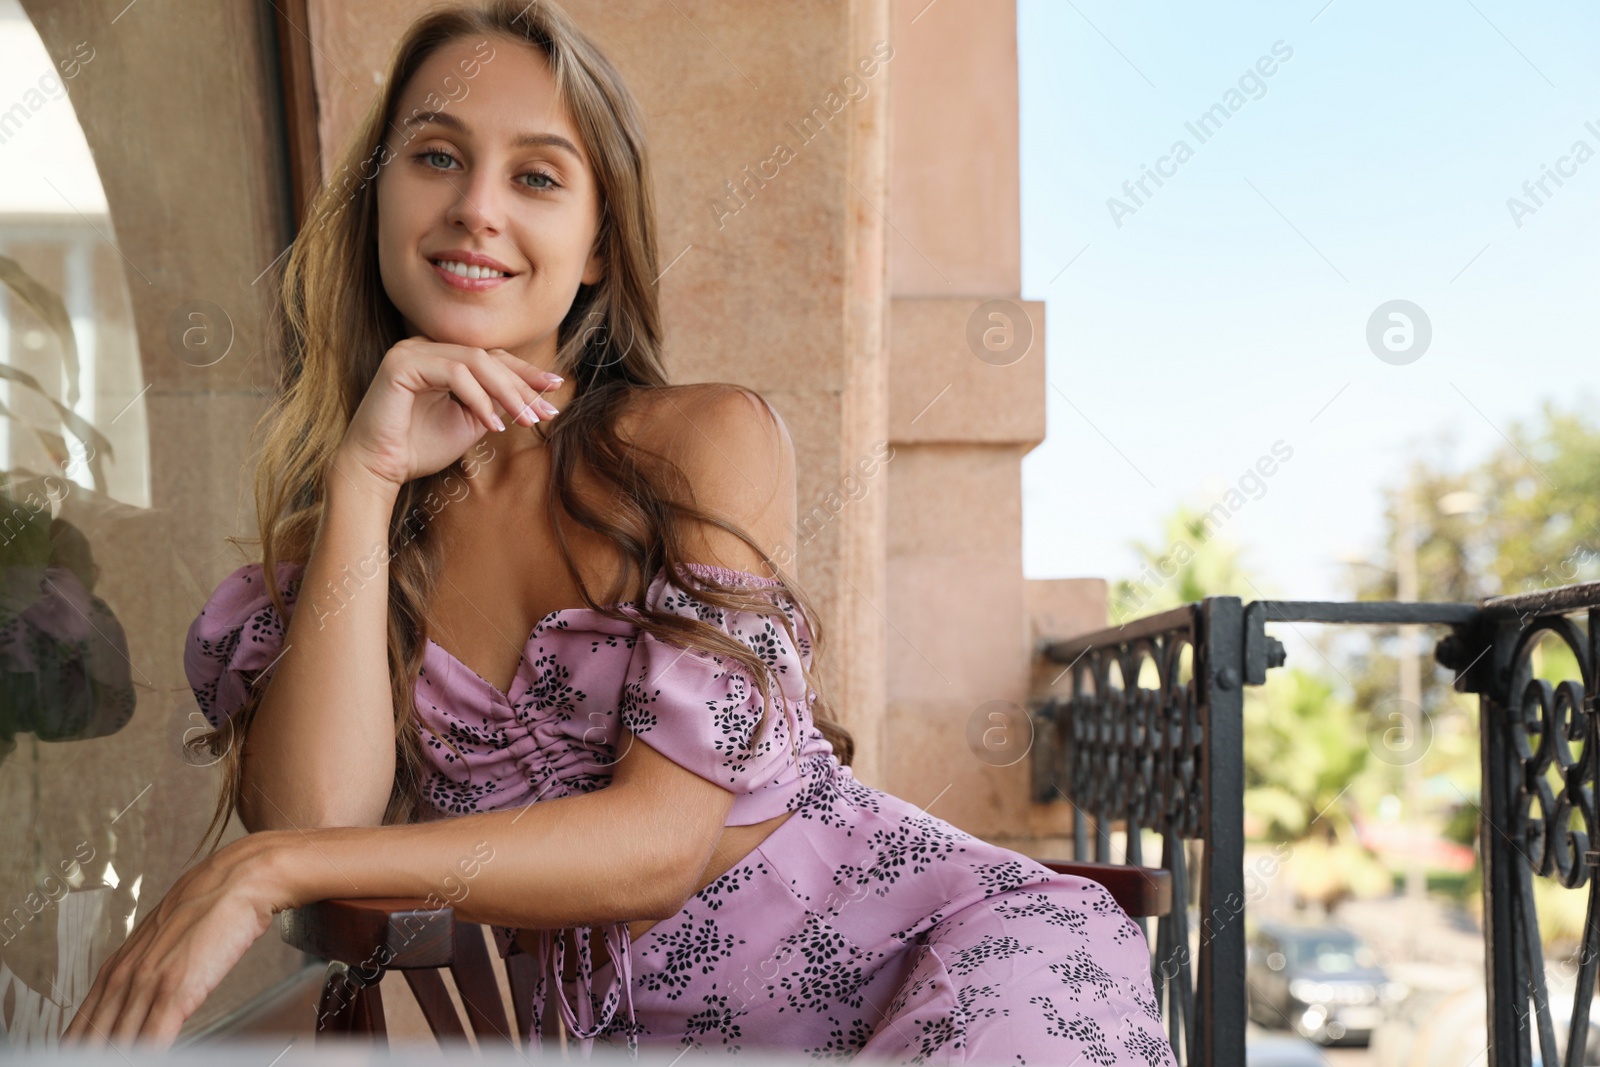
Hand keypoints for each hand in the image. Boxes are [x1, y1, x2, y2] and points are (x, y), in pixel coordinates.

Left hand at [61, 835, 287, 1048]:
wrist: (238, 882)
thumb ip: (148, 972)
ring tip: (125, 1066)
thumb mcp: (164, 942)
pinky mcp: (176, 991)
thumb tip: (143, 998)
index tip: (81, 1057)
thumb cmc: (208, 909)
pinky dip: (151, 1057)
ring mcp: (148, 985)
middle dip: (94, 1057)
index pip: (82, 1027)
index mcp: (117, 969)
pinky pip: (153, 1041)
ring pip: (119, 1045)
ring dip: (122, 1058)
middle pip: (93, 1041)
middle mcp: (124, 978)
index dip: (79, 1049)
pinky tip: (156, 1062)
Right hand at [335, 337, 562, 488]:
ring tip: (524, 420)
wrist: (379, 469)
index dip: (525, 373)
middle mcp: (424, 347)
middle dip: (522, 384)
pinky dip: (478, 398)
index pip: (490, 357)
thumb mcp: (469, 422)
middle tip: (545, 411)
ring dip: (506, 392)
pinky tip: (491, 424)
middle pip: (488, 357)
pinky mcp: (401, 363)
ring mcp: (411, 350)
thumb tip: (531, 394)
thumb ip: (493, 402)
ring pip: (475, 361)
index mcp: (439, 357)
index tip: (554, 389)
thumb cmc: (419, 448)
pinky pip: (453, 373)